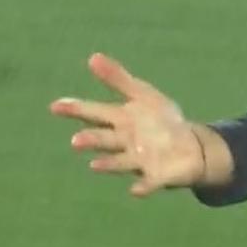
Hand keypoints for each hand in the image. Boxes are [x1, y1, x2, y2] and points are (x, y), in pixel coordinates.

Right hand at [50, 53, 206, 196]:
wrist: (190, 147)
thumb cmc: (160, 121)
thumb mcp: (143, 95)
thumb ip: (118, 79)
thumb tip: (92, 57)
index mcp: (121, 120)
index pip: (95, 113)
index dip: (76, 109)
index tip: (56, 106)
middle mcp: (125, 143)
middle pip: (104, 140)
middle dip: (91, 140)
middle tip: (76, 140)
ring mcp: (139, 161)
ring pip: (120, 162)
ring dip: (108, 164)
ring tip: (94, 165)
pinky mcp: (157, 176)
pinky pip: (148, 183)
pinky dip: (143, 187)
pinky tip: (136, 190)